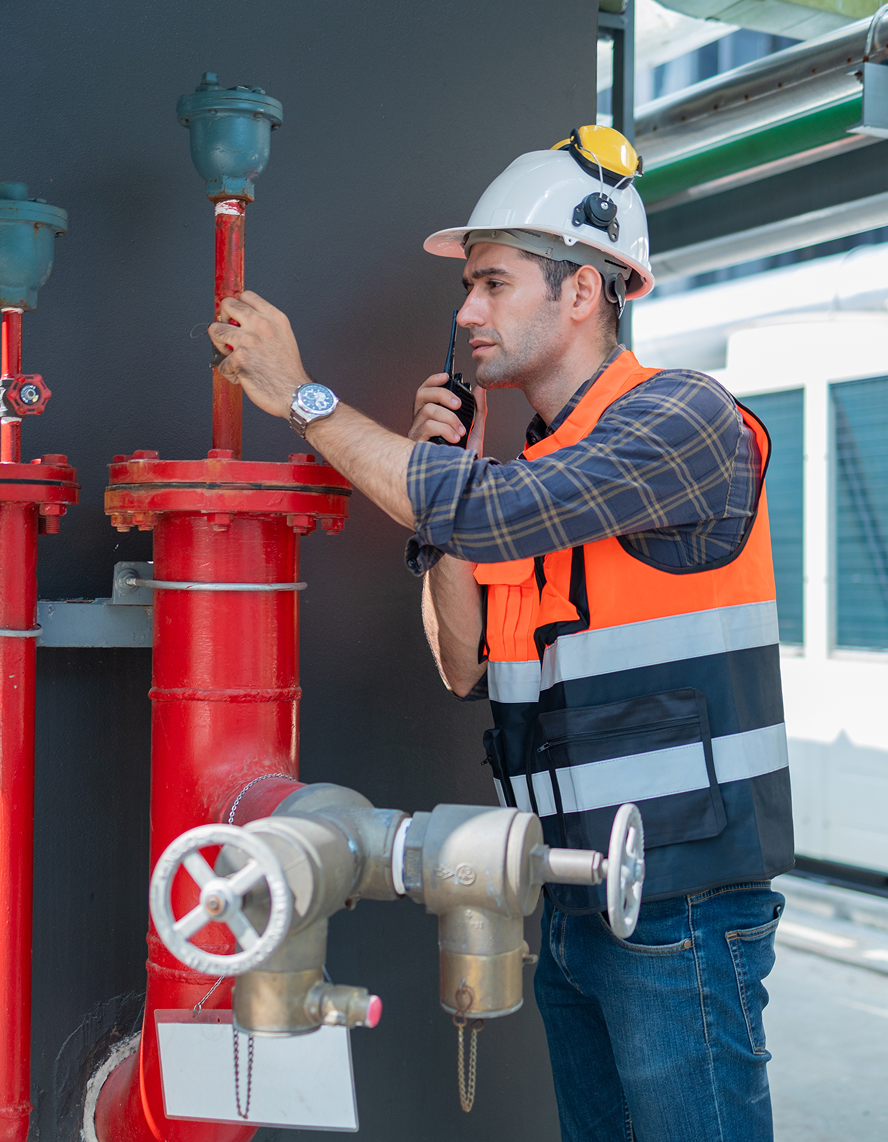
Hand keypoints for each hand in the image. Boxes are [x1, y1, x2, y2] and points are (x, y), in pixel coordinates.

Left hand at [209, 290, 308, 417]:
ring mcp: (248, 340)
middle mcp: (261, 324)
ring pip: (215, 330)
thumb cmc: (289, 371)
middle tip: (229, 334)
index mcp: (274, 317)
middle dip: (223, 319)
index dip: (237, 307)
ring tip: (231, 356)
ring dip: (219, 344)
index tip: (235, 318)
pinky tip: (243, 377)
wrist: (295, 394)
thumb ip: (265, 325)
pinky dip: (230, 373)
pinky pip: (221, 363)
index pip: (246, 296)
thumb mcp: (284, 336)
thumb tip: (241, 322)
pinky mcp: (238, 358)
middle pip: (227, 304)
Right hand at [408, 374, 486, 452]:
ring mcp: (417, 432)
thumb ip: (477, 407)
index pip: (426, 391)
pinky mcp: (416, 443)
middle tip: (458, 405)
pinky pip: (428, 426)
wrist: (464, 475)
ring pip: (428, 410)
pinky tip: (454, 439)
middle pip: (422, 395)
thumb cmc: (464, 453)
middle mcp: (421, 421)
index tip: (446, 376)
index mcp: (432, 414)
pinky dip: (445, 429)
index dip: (433, 381)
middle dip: (442, 394)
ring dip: (449, 418)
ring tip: (460, 431)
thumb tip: (481, 388)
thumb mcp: (475, 427)